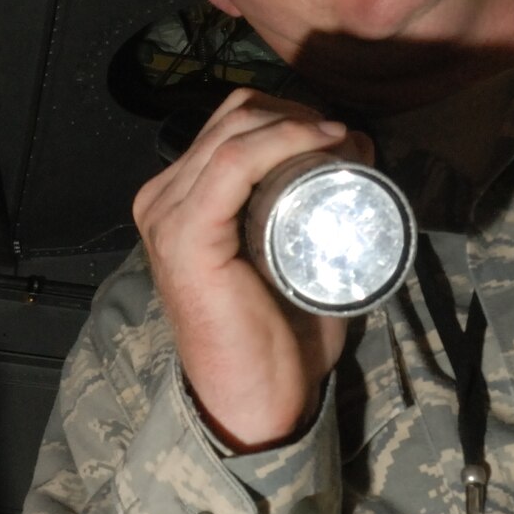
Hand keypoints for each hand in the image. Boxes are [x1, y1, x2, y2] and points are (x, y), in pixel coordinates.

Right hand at [133, 89, 370, 450]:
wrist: (253, 399)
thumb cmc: (275, 338)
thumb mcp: (284, 259)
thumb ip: (299, 218)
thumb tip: (352, 164)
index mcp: (177, 201)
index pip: (231, 124)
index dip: (291, 114)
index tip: (342, 136)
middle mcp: (161, 199)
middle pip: (234, 117)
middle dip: (299, 113)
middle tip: (347, 141)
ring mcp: (168, 215)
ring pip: (235, 130)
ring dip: (298, 123)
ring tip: (343, 144)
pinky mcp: (185, 236)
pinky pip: (231, 163)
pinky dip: (281, 141)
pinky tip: (321, 142)